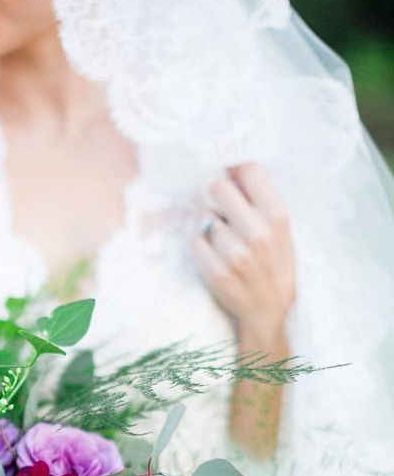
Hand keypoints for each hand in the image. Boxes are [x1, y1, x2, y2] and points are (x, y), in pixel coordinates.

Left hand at [192, 163, 295, 348]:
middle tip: (221, 206)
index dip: (233, 167)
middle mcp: (257, 232)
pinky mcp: (216, 272)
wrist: (270, 309)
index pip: (248, 169)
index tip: (229, 171)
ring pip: (204, 216)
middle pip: (218, 187)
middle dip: (216, 194)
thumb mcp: (280, 228)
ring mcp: (235, 254)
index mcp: (277, 215)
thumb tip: (229, 166)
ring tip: (224, 238)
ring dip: (208, 223)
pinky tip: (214, 253)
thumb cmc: (274, 261)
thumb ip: (259, 198)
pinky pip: (195, 240)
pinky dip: (200, 243)